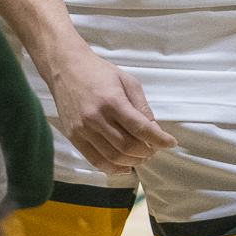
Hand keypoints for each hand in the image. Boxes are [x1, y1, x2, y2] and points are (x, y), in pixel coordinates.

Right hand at [46, 53, 171, 172]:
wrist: (65, 68)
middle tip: (154, 148)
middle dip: (147, 152)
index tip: (170, 142)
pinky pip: (95, 160)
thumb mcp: (127, 81)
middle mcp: (95, 118)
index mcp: (112, 101)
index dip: (159, 139)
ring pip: (114, 157)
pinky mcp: (73, 136)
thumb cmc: (98, 72)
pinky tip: (125, 166)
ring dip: (133, 161)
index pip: (141, 129)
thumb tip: (154, 130)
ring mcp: (82, 129)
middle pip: (128, 146)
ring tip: (141, 155)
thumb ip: (142, 107)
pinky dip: (113, 168)